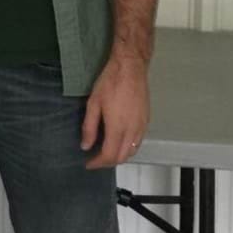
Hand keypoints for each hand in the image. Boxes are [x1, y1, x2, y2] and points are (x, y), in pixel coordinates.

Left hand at [81, 53, 148, 168]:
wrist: (130, 68)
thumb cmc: (110, 83)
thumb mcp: (93, 103)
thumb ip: (89, 127)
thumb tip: (85, 146)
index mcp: (117, 128)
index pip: (109, 155)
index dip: (97, 163)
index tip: (88, 163)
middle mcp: (132, 131)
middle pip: (122, 157)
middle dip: (107, 162)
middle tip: (95, 159)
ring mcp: (142, 127)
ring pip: (131, 151)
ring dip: (118, 156)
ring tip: (105, 152)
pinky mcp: (146, 121)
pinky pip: (137, 142)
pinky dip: (127, 148)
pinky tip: (118, 141)